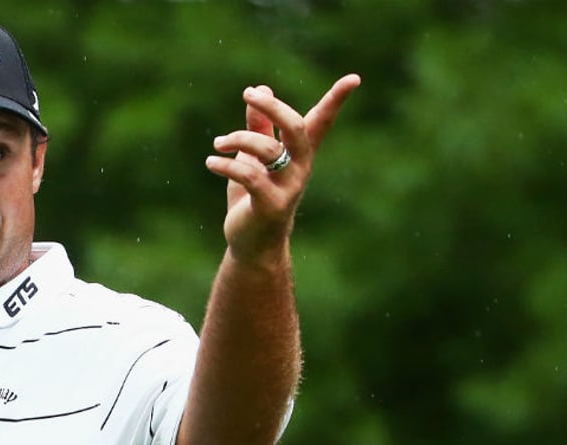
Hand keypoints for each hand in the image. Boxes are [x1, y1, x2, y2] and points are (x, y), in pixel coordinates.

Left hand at [206, 74, 360, 267]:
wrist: (251, 245)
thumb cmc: (253, 198)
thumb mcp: (253, 157)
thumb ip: (258, 126)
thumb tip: (260, 89)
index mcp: (299, 154)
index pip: (322, 122)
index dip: (337, 100)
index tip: (355, 78)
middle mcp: (300, 169)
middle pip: (297, 128)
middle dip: (273, 107)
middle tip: (248, 94)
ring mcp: (288, 188)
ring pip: (268, 150)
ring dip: (238, 140)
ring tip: (218, 144)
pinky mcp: (270, 206)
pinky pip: (249, 176)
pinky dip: (226, 165)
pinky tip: (211, 162)